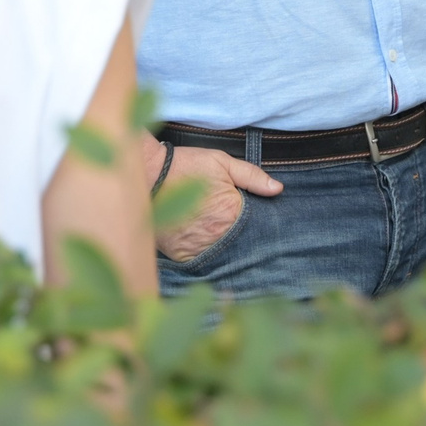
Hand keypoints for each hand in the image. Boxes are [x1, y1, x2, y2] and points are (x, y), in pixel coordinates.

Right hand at [141, 134, 280, 262]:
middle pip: (241, 244)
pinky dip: (205, 256)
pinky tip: (207, 246)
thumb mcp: (222, 162)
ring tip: (226, 242)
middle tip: (244, 236)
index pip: (257, 227)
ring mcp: (198, 246)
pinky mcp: (181, 255)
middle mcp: (218, 234)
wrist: (147, 174)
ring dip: (226, 251)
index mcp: (233, 212)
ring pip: (222, 256)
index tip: (260, 225)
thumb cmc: (186, 165)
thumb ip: (252, 176)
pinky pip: (200, 262)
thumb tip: (279, 189)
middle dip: (245, 241)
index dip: (260, 225)